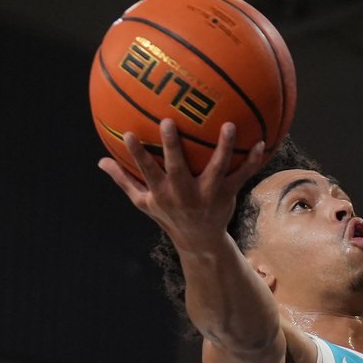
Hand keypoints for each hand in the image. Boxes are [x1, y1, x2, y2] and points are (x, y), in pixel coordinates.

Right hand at [96, 119, 269, 248]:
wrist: (199, 241)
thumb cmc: (168, 215)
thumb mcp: (143, 202)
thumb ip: (124, 180)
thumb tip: (100, 161)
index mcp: (163, 193)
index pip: (147, 171)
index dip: (138, 154)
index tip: (128, 133)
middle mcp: (185, 193)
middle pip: (177, 168)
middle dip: (172, 146)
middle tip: (168, 121)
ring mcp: (208, 194)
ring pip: (217, 169)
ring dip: (223, 148)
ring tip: (229, 126)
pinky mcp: (228, 194)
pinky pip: (242, 175)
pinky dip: (253, 161)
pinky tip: (262, 142)